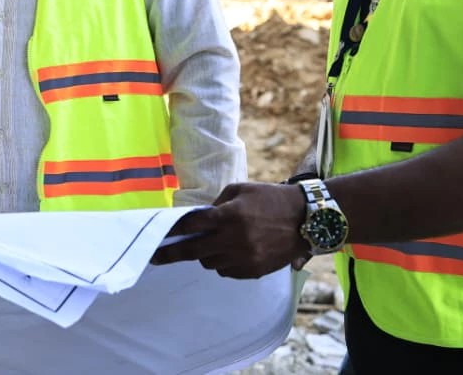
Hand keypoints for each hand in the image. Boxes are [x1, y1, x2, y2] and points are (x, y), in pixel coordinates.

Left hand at [151, 182, 309, 278]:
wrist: (307, 219)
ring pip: (209, 263)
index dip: (171, 231)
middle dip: (172, 253)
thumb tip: (195, 220)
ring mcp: (245, 258)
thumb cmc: (270, 198)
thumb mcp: (240, 190)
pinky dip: (222, 263)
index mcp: (230, 215)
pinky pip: (226, 272)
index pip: (191, 226)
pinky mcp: (254, 271)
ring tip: (211, 243)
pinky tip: (230, 251)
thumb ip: (215, 205)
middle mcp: (235, 239)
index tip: (157, 236)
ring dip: (204, 255)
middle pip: (194, 251)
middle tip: (156, 256)